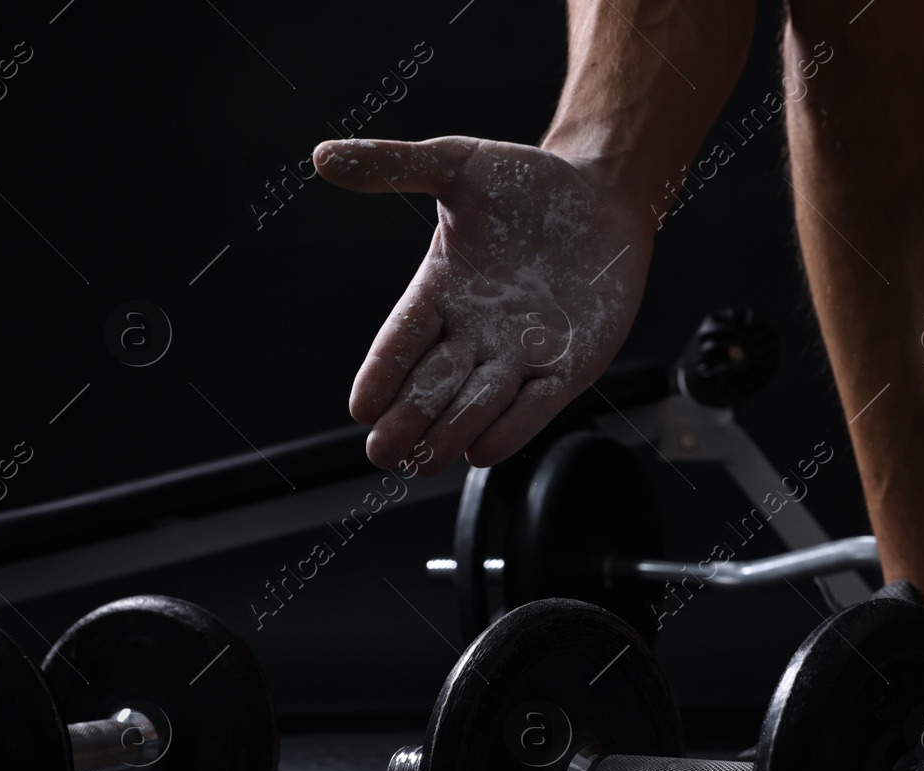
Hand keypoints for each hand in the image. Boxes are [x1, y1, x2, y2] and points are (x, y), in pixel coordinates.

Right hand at [314, 136, 652, 474]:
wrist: (600, 193)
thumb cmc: (524, 182)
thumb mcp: (455, 165)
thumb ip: (392, 165)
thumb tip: (323, 157)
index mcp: (439, 292)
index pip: (401, 341)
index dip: (382, 373)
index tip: (360, 407)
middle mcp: (474, 332)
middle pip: (432, 385)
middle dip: (408, 419)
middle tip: (383, 453)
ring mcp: (520, 354)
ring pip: (478, 403)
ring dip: (451, 431)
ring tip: (425, 461)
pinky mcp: (568, 366)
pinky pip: (535, 406)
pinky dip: (511, 428)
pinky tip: (482, 451)